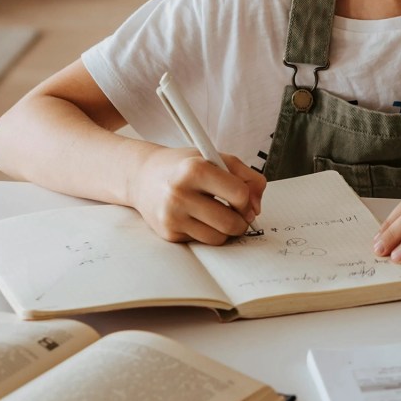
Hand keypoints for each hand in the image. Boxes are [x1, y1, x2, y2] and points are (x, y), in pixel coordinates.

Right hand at [129, 146, 266, 244]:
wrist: (143, 176)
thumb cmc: (184, 166)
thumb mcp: (216, 158)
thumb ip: (247, 176)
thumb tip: (256, 208)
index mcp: (194, 169)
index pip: (239, 194)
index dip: (247, 198)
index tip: (243, 198)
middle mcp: (180, 194)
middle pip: (231, 223)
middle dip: (242, 221)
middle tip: (238, 213)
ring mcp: (172, 216)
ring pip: (219, 238)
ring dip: (226, 230)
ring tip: (219, 214)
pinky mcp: (168, 233)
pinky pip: (203, 242)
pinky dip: (207, 232)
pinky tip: (198, 217)